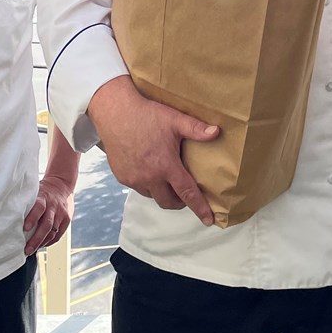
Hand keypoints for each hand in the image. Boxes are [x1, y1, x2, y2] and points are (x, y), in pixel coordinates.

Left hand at [24, 173, 74, 255]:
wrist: (61, 184)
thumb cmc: (42, 192)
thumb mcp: (35, 192)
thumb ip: (28, 203)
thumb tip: (10, 216)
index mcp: (44, 198)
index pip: (39, 208)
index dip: (32, 218)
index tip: (24, 229)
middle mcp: (53, 206)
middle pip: (46, 224)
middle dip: (36, 239)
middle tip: (27, 250)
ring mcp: (61, 213)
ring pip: (52, 231)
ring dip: (42, 242)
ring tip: (32, 250)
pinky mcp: (67, 220)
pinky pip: (59, 234)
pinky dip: (50, 241)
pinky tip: (42, 245)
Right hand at [89, 76, 219, 225]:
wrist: (114, 112)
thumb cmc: (146, 114)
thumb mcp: (175, 119)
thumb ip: (196, 129)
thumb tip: (217, 132)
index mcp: (165, 166)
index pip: (187, 193)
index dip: (199, 208)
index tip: (208, 220)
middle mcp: (149, 177)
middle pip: (169, 202)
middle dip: (180, 202)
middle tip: (185, 192)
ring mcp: (134, 179)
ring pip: (153, 196)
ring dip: (162, 193)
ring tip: (167, 179)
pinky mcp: (122, 177)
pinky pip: (138, 188)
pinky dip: (147, 185)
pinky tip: (150, 171)